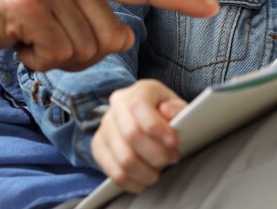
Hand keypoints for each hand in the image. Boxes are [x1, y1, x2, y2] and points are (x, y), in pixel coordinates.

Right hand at [0, 0, 218, 71]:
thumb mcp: (49, 4)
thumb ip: (87, 16)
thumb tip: (122, 36)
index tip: (210, 7)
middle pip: (111, 40)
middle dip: (79, 55)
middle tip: (43, 41)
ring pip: (85, 52)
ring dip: (54, 59)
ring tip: (26, 38)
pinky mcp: (31, 6)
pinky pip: (58, 56)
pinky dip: (37, 61)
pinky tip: (16, 43)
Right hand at [91, 79, 185, 193]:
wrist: (140, 117)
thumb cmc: (163, 113)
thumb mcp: (175, 105)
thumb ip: (178, 108)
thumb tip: (168, 112)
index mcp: (137, 92)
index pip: (139, 106)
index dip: (157, 128)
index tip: (174, 143)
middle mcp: (116, 106)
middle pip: (132, 135)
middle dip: (156, 154)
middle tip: (172, 159)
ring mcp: (104, 127)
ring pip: (123, 159)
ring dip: (147, 172)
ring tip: (158, 172)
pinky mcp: (98, 147)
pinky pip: (114, 173)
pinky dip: (133, 183)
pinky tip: (144, 181)